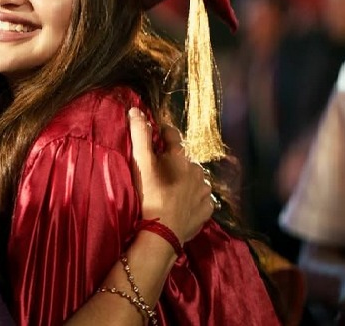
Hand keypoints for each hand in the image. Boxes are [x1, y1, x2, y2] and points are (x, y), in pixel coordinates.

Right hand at [128, 107, 212, 244]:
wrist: (162, 233)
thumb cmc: (149, 195)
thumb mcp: (141, 163)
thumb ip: (140, 135)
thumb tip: (136, 110)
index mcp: (180, 157)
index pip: (173, 135)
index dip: (163, 133)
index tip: (156, 135)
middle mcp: (197, 170)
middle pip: (184, 159)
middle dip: (174, 161)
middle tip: (160, 170)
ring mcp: (204, 191)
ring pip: (195, 178)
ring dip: (186, 180)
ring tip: (171, 189)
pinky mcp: (207, 209)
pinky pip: (202, 198)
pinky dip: (194, 198)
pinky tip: (183, 204)